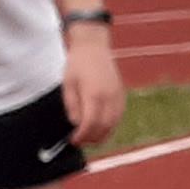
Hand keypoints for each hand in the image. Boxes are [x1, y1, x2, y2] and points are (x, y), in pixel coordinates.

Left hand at [63, 29, 126, 146]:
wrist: (94, 46)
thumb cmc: (78, 64)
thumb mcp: (68, 85)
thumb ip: (72, 106)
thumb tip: (76, 124)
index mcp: (94, 94)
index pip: (90, 124)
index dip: (82, 136)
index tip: (74, 141)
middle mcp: (109, 97)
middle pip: (104, 127)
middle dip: (92, 138)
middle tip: (80, 141)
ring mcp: (117, 96)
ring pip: (114, 124)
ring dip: (103, 134)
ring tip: (90, 137)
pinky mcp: (121, 94)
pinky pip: (118, 116)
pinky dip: (110, 125)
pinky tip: (100, 127)